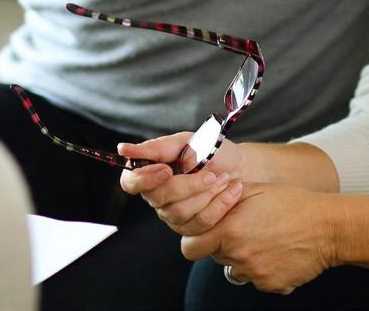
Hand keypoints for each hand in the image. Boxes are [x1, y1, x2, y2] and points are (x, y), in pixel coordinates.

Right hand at [119, 132, 248, 235]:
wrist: (243, 168)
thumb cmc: (214, 152)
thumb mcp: (189, 141)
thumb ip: (158, 147)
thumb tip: (124, 150)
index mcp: (153, 171)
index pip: (130, 182)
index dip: (144, 179)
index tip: (166, 170)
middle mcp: (159, 195)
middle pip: (158, 198)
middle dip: (188, 185)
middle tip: (209, 173)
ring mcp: (173, 214)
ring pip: (179, 212)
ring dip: (206, 193)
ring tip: (222, 179)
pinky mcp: (191, 228)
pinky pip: (199, 223)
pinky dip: (219, 204)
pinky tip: (230, 191)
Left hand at [182, 183, 338, 294]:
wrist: (326, 227)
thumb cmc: (292, 202)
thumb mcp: (256, 189)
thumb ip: (226, 198)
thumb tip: (206, 201)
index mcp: (230, 230)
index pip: (190, 247)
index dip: (196, 238)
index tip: (206, 232)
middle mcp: (239, 256)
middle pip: (215, 256)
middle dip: (223, 243)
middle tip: (245, 228)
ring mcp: (255, 275)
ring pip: (236, 268)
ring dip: (244, 255)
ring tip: (266, 237)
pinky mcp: (271, 286)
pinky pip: (257, 278)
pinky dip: (264, 266)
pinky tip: (279, 249)